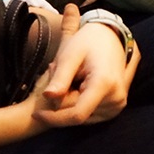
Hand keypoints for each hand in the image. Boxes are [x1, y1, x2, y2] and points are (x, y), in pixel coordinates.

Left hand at [32, 5, 137, 127]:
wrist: (111, 35)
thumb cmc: (88, 42)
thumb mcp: (70, 55)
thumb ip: (60, 77)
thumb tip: (47, 97)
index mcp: (105, 84)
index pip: (77, 115)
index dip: (54, 118)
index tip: (36, 114)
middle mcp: (115, 98)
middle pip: (77, 114)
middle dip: (62, 101)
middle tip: (57, 75)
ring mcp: (117, 104)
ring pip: (83, 116)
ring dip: (70, 101)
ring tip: (71, 77)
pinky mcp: (116, 107)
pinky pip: (90, 113)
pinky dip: (79, 103)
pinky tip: (79, 84)